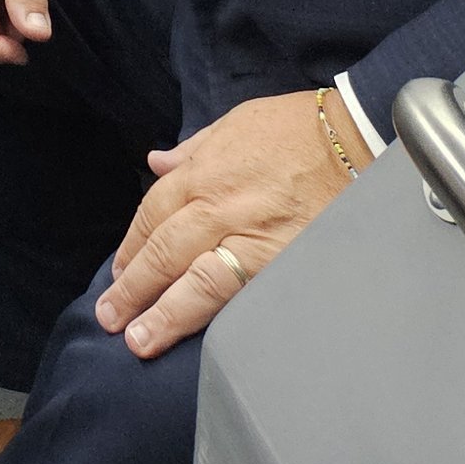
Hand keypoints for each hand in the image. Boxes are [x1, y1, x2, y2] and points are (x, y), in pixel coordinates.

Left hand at [97, 92, 360, 357]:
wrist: (354, 137)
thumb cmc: (295, 128)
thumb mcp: (234, 123)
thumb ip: (192, 150)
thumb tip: (157, 163)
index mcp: (203, 173)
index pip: (152, 215)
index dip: (131, 248)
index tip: (118, 273)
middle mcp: (219, 208)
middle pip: (165, 253)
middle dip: (133, 289)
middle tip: (110, 319)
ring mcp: (253, 238)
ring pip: (197, 281)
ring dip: (165, 313)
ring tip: (139, 340)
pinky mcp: (286, 262)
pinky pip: (245, 294)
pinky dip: (218, 316)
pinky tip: (201, 339)